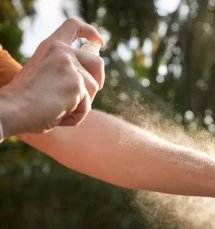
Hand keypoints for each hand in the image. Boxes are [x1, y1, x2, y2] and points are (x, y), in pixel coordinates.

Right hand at [0, 18, 104, 136]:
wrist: (12, 110)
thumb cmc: (26, 97)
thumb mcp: (45, 72)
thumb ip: (66, 65)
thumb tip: (94, 52)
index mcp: (51, 46)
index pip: (74, 26)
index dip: (91, 33)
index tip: (99, 42)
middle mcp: (63, 52)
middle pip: (97, 62)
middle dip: (99, 79)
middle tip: (91, 90)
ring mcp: (71, 67)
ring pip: (93, 89)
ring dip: (81, 104)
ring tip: (58, 107)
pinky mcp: (77, 84)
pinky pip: (86, 106)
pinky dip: (76, 116)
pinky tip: (58, 114)